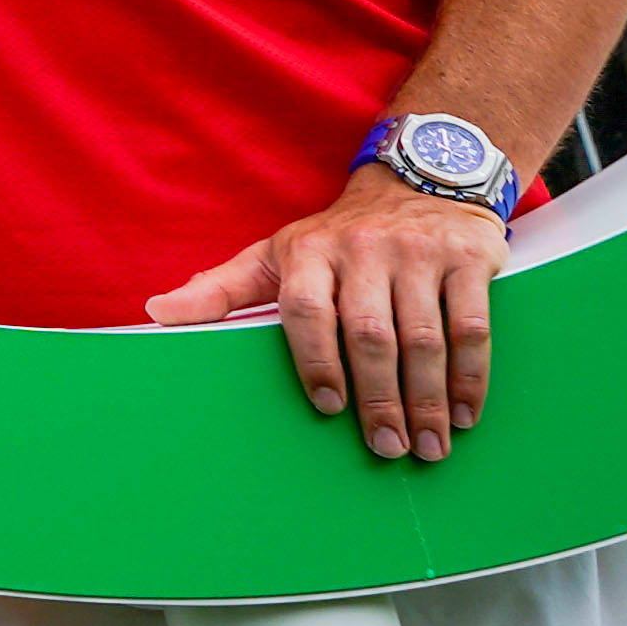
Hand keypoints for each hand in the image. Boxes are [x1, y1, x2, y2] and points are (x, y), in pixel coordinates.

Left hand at [147, 165, 507, 463]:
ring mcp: (418, 253)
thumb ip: (221, 288)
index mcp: (309, 252)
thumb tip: (155, 312)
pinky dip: (471, 375)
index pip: (307, 310)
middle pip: (370, 333)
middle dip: (379, 398)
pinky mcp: (468, 259)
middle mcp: (363, 249)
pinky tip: (466, 413)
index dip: (316, 361)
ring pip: (424, 337)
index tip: (328, 407)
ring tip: (428, 446)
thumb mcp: (274, 253)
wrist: (420, 177)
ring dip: (428, 399)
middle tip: (387, 448)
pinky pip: (472, 325)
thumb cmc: (338, 235)